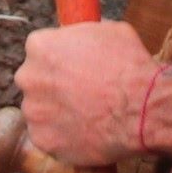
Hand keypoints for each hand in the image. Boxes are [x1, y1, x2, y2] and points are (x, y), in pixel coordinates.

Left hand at [14, 18, 160, 166]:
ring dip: (56, 112)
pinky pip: (48, 137)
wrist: (143, 108)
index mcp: (40, 46)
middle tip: (79, 92)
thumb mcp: (107, 31)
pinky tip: (85, 132)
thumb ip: (81, 36)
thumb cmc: (129, 66)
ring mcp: (34, 112)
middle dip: (53, 85)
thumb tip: (80, 42)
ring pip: (40, 111)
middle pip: (35, 80)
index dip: (59, 58)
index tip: (72, 67)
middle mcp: (29, 77)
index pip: (39, 49)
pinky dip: (63, 137)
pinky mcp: (43, 141)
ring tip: (86, 115)